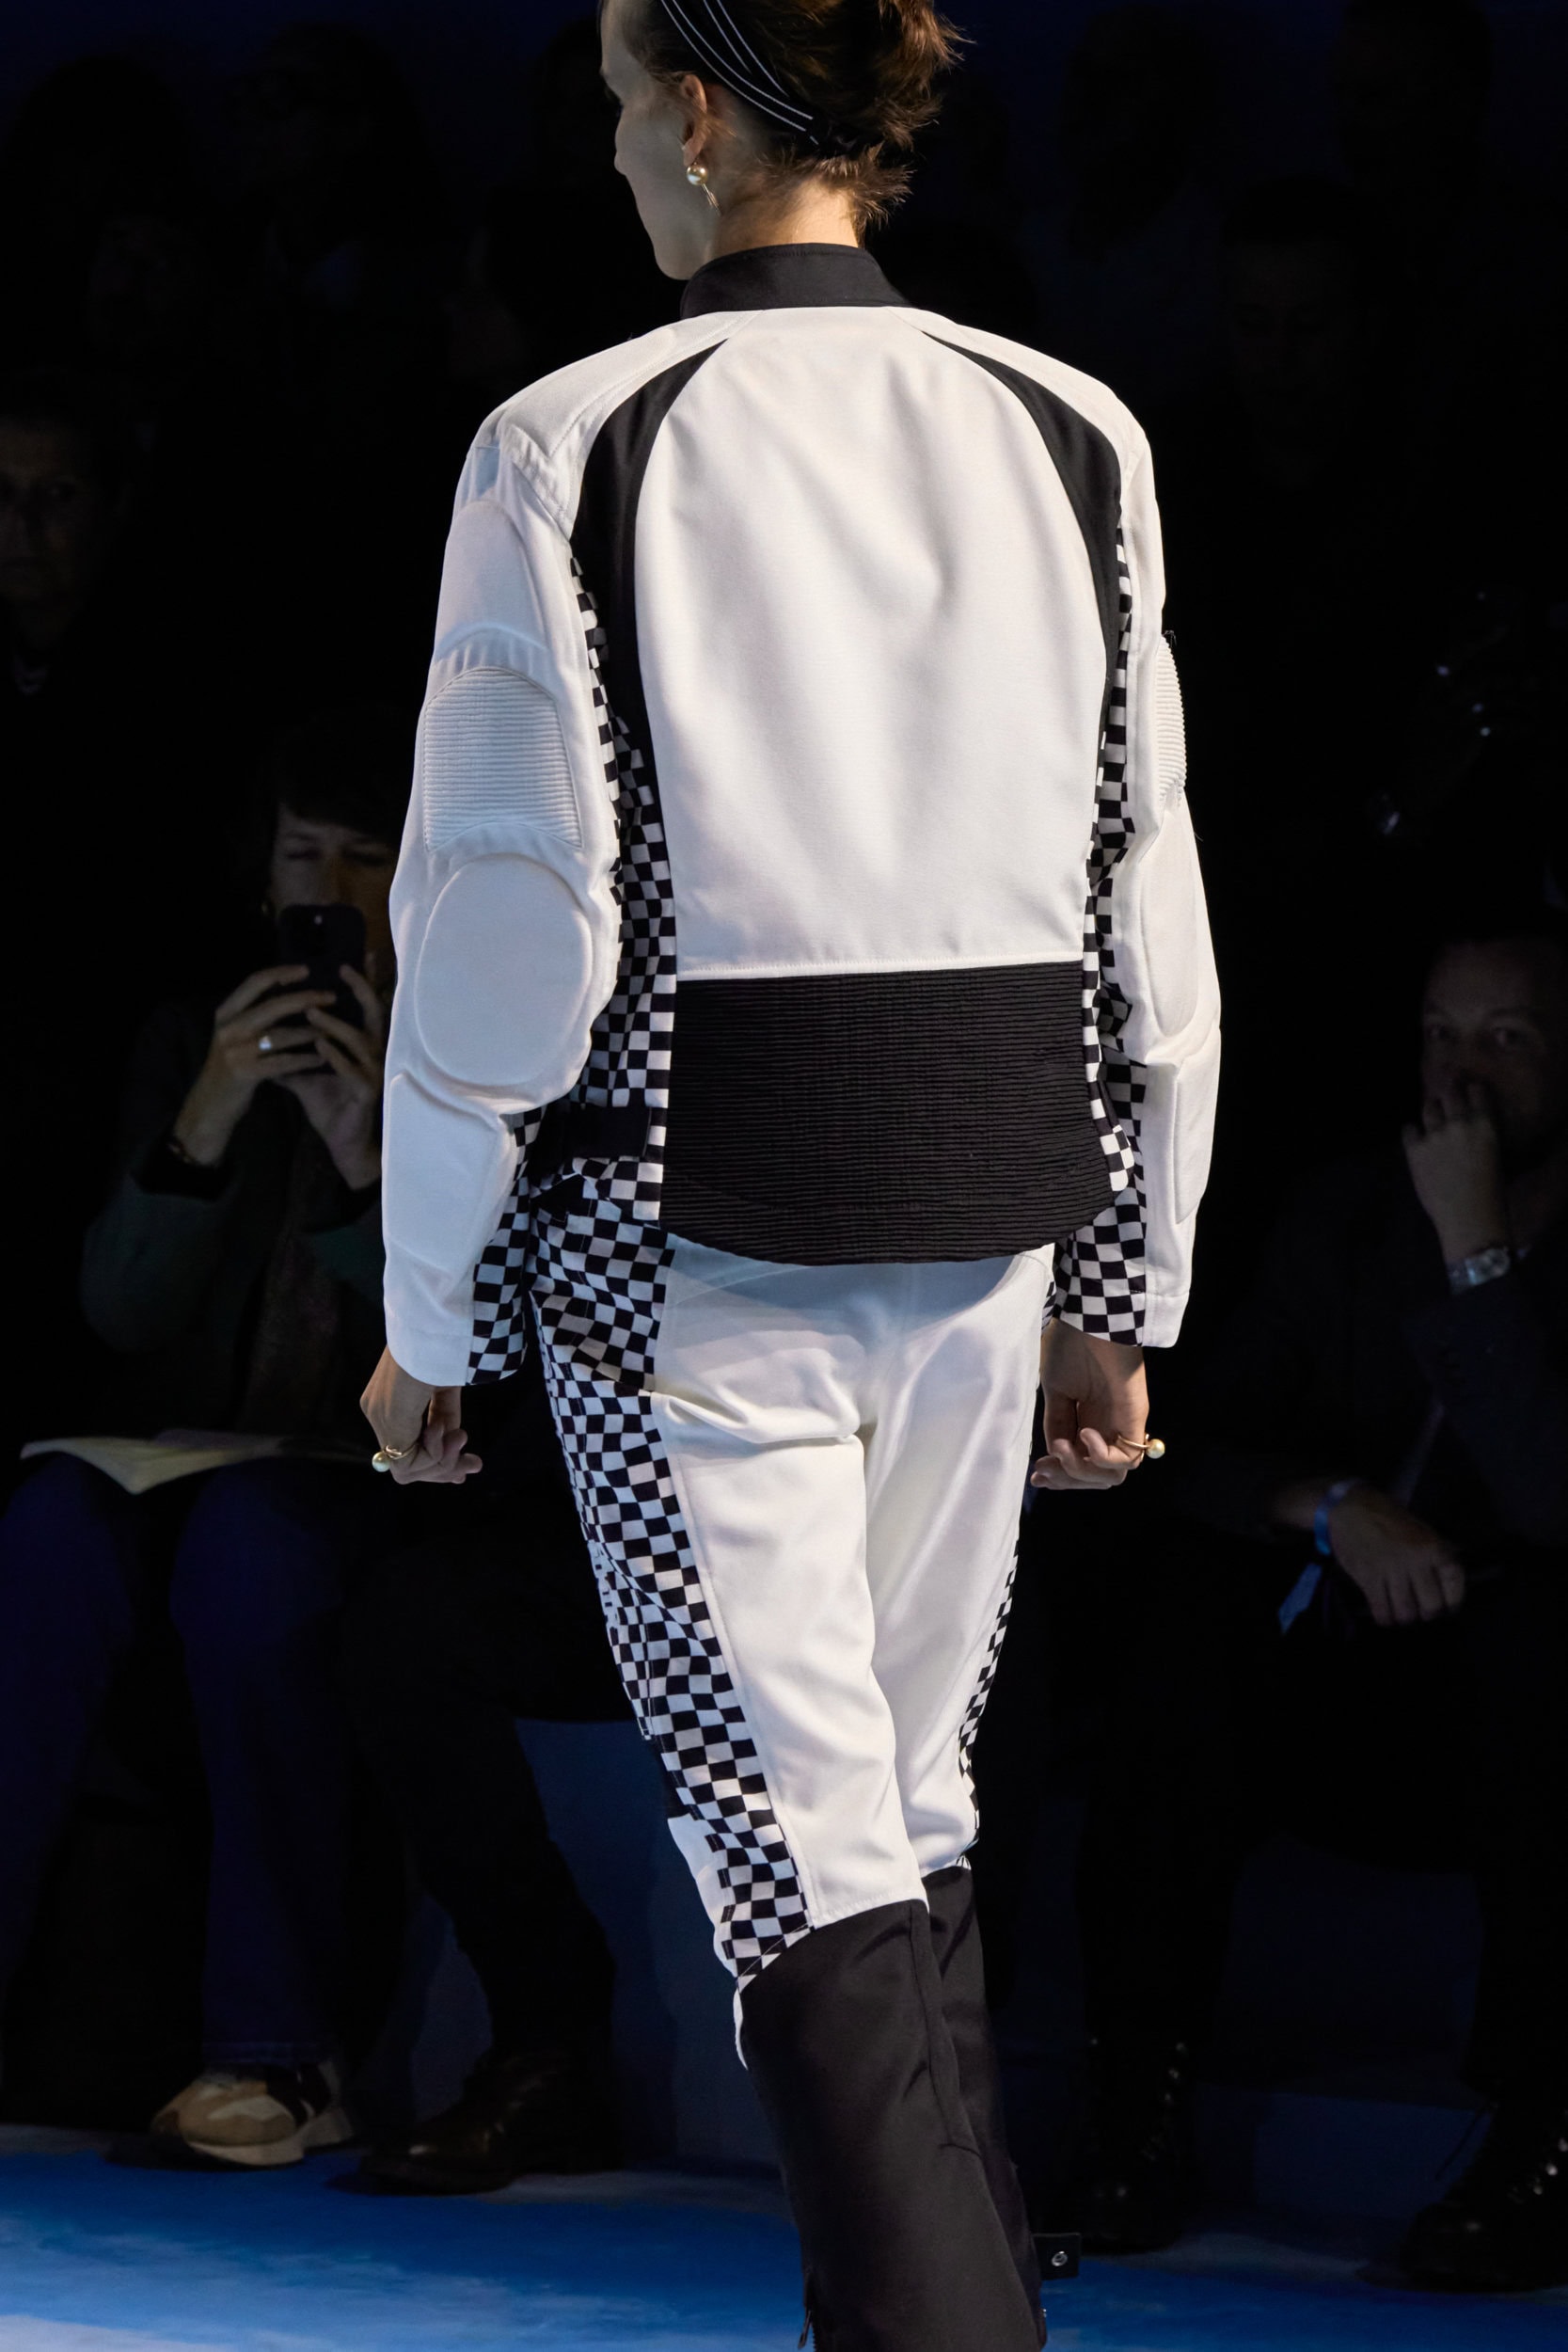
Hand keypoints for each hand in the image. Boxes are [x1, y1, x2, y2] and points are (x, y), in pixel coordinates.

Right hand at [173, 965, 332, 1166]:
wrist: (210, 1104)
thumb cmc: (228, 1067)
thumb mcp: (233, 1034)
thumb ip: (253, 1014)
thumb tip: (286, 991)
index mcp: (225, 1012)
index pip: (255, 982)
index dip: (281, 973)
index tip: (306, 970)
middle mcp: (229, 1027)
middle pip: (272, 1005)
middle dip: (305, 998)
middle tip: (331, 997)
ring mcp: (236, 1050)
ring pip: (282, 1035)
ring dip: (311, 1032)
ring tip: (333, 1030)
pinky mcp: (246, 1073)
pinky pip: (283, 1062)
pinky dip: (305, 1059)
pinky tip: (322, 1059)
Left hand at [279, 966, 386, 1189]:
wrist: (340, 1140)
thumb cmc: (329, 1104)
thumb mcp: (305, 1073)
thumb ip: (289, 1053)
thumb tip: (262, 1038)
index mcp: (362, 1044)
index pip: (366, 1007)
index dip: (361, 984)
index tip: (345, 962)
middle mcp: (374, 1053)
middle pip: (377, 1014)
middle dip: (362, 990)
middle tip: (343, 971)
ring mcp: (374, 1072)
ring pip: (361, 1041)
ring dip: (335, 1025)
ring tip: (312, 1012)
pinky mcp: (367, 1092)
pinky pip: (353, 1070)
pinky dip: (337, 1057)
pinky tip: (321, 1047)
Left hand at [360, 1347, 480, 1484]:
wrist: (434, 1325)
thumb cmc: (441, 1346)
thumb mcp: (445, 1386)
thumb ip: (445, 1416)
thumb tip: (453, 1443)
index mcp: (387, 1399)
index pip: (406, 1446)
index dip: (436, 1460)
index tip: (469, 1461)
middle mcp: (376, 1411)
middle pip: (406, 1463)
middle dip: (443, 1469)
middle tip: (475, 1464)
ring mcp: (380, 1418)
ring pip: (408, 1468)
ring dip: (442, 1462)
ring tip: (464, 1438)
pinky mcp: (389, 1422)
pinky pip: (410, 1463)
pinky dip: (436, 1456)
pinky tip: (451, 1433)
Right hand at [1030, 1321, 1149, 1491]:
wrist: (1090, 1323)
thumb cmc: (1071, 1348)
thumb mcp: (1056, 1392)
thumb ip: (1057, 1423)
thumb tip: (1056, 1453)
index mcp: (1089, 1420)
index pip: (1080, 1463)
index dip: (1060, 1475)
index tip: (1036, 1474)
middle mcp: (1107, 1428)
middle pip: (1095, 1477)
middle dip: (1066, 1479)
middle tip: (1043, 1471)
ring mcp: (1122, 1427)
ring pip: (1111, 1477)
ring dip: (1080, 1472)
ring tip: (1062, 1449)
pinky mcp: (1135, 1422)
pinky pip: (1126, 1461)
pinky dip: (1101, 1457)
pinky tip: (1084, 1434)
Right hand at [1324, 1484, 1463, 1627]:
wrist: (1351, 1507)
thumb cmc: (1389, 1517)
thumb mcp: (1422, 1529)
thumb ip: (1437, 1552)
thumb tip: (1449, 1578)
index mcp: (1433, 1547)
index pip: (1454, 1586)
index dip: (1452, 1603)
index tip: (1446, 1608)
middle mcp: (1416, 1561)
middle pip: (1430, 1607)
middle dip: (1427, 1614)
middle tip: (1420, 1610)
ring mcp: (1391, 1571)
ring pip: (1406, 1613)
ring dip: (1404, 1617)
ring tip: (1401, 1612)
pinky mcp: (1369, 1578)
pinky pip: (1382, 1611)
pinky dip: (1385, 1618)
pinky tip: (1385, 1614)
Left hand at [1403, 1080, 1508, 1264]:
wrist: (1469, 1218)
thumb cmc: (1491, 1194)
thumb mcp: (1494, 1155)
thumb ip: (1480, 1135)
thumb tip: (1470, 1128)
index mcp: (1485, 1124)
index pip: (1477, 1091)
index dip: (1471, 1089)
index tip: (1468, 1087)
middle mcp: (1459, 1122)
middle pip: (1450, 1092)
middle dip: (1449, 1087)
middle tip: (1447, 1084)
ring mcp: (1435, 1134)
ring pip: (1428, 1107)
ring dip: (1430, 1109)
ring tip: (1431, 1111)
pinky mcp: (1415, 1149)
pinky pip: (1409, 1130)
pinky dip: (1412, 1132)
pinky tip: (1414, 1136)